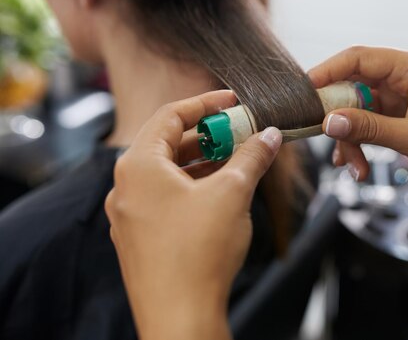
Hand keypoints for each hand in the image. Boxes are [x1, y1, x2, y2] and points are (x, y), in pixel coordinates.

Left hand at [105, 90, 282, 339]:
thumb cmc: (199, 253)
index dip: (206, 104)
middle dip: (209, 136)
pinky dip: (192, 188)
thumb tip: (269, 136)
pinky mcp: (139, 238)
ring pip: (168, 174)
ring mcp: (129, 215)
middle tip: (242, 133)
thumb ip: (252, 157)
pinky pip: (165, 198)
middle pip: (169, 144)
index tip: (233, 102)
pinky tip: (220, 194)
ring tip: (237, 162)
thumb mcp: (233, 193)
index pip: (170, 116)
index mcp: (139, 165)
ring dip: (203, 163)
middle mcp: (125, 186)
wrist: (180, 318)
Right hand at [309, 46, 407, 221]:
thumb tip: (329, 122)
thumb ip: (369, 128)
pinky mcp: (398, 113)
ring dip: (350, 138)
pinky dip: (359, 142)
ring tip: (354, 167)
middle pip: (353, 85)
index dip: (328, 71)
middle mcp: (404, 75)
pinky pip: (367, 122)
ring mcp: (400, 95)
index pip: (360, 58)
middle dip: (339, 116)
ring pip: (356, 108)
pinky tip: (359, 166)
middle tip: (327, 140)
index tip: (305, 91)